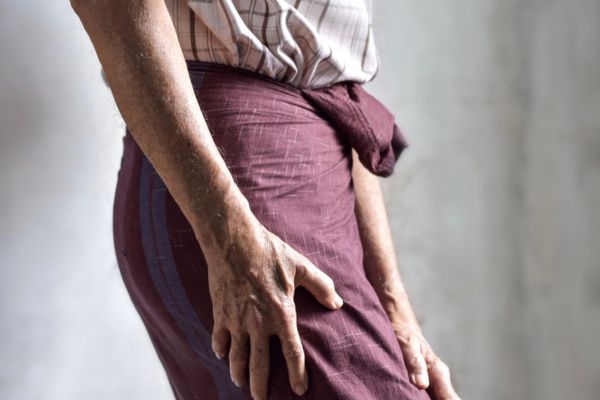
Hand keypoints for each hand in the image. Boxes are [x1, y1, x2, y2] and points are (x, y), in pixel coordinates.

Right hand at [205, 217, 343, 399]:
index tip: (300, 390)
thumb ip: (321, 286)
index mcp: (282, 314)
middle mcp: (258, 324)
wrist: (234, 242)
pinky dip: (220, 350)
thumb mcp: (301, 266)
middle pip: (259, 365)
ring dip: (238, 374)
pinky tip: (222, 355)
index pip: (292, 353)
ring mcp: (237, 321)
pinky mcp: (219, 313)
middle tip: (261, 399)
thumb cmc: (270, 252)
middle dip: (260, 386)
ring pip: (236, 358)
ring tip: (241, 384)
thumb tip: (337, 303)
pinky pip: (219, 339)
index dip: (297, 374)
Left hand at [392, 322, 460, 399]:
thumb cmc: (404, 334)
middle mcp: (437, 382)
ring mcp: (429, 386)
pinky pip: (423, 399)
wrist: (398, 327)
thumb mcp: (408, 345)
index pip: (450, 399)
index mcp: (439, 373)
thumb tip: (421, 384)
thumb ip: (414, 362)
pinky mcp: (418, 388)